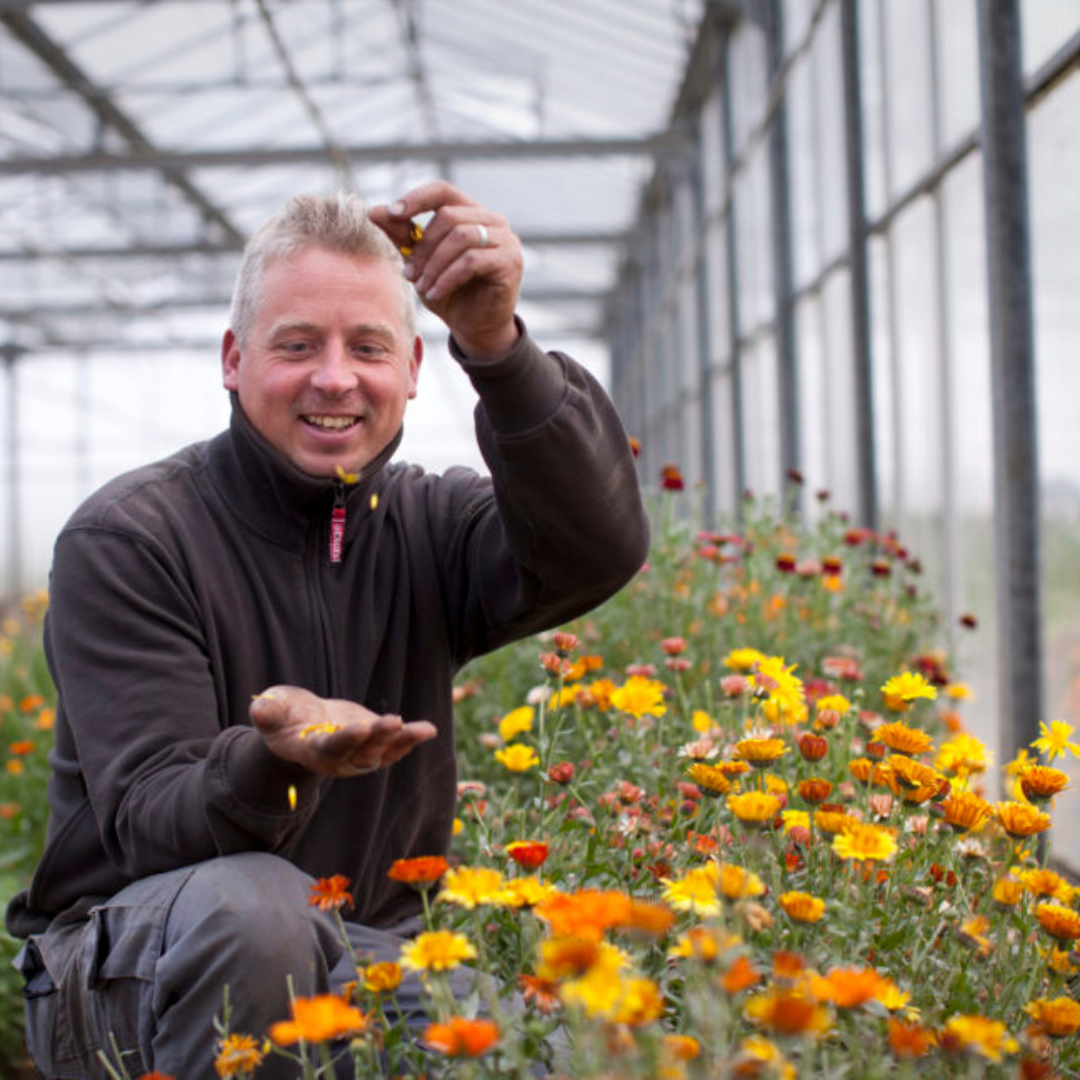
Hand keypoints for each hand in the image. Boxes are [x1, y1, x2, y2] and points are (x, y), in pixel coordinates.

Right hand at [249, 685, 436, 777]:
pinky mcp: (373, 743)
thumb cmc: (282, 716)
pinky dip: (411, 739)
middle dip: (379, 738)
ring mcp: (359, 754)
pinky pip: (394, 746)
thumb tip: (259, 708)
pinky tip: (428, 730)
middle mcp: (339, 759)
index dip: (346, 740)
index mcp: (312, 751)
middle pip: (362, 753)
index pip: (331, 749)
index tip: (361, 727)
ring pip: (383, 752)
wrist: (299, 725)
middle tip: (393, 721)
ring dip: (403, 741)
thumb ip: (268, 713)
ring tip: (424, 730)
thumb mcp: (271, 710)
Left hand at [370, 181, 522, 359]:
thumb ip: (401, 236)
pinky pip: (472, 261)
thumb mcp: (420, 262)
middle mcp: (493, 221)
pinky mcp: (510, 262)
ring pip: (460, 237)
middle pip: (448, 216)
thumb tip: (373, 211)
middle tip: (409, 273)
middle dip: (423, 247)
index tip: (392, 214)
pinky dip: (447, 278)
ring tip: (422, 287)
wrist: (475, 328)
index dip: (416, 199)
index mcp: (471, 213)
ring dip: (433, 264)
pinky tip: (435, 293)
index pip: (442, 191)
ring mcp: (506, 240)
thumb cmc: (451, 293)